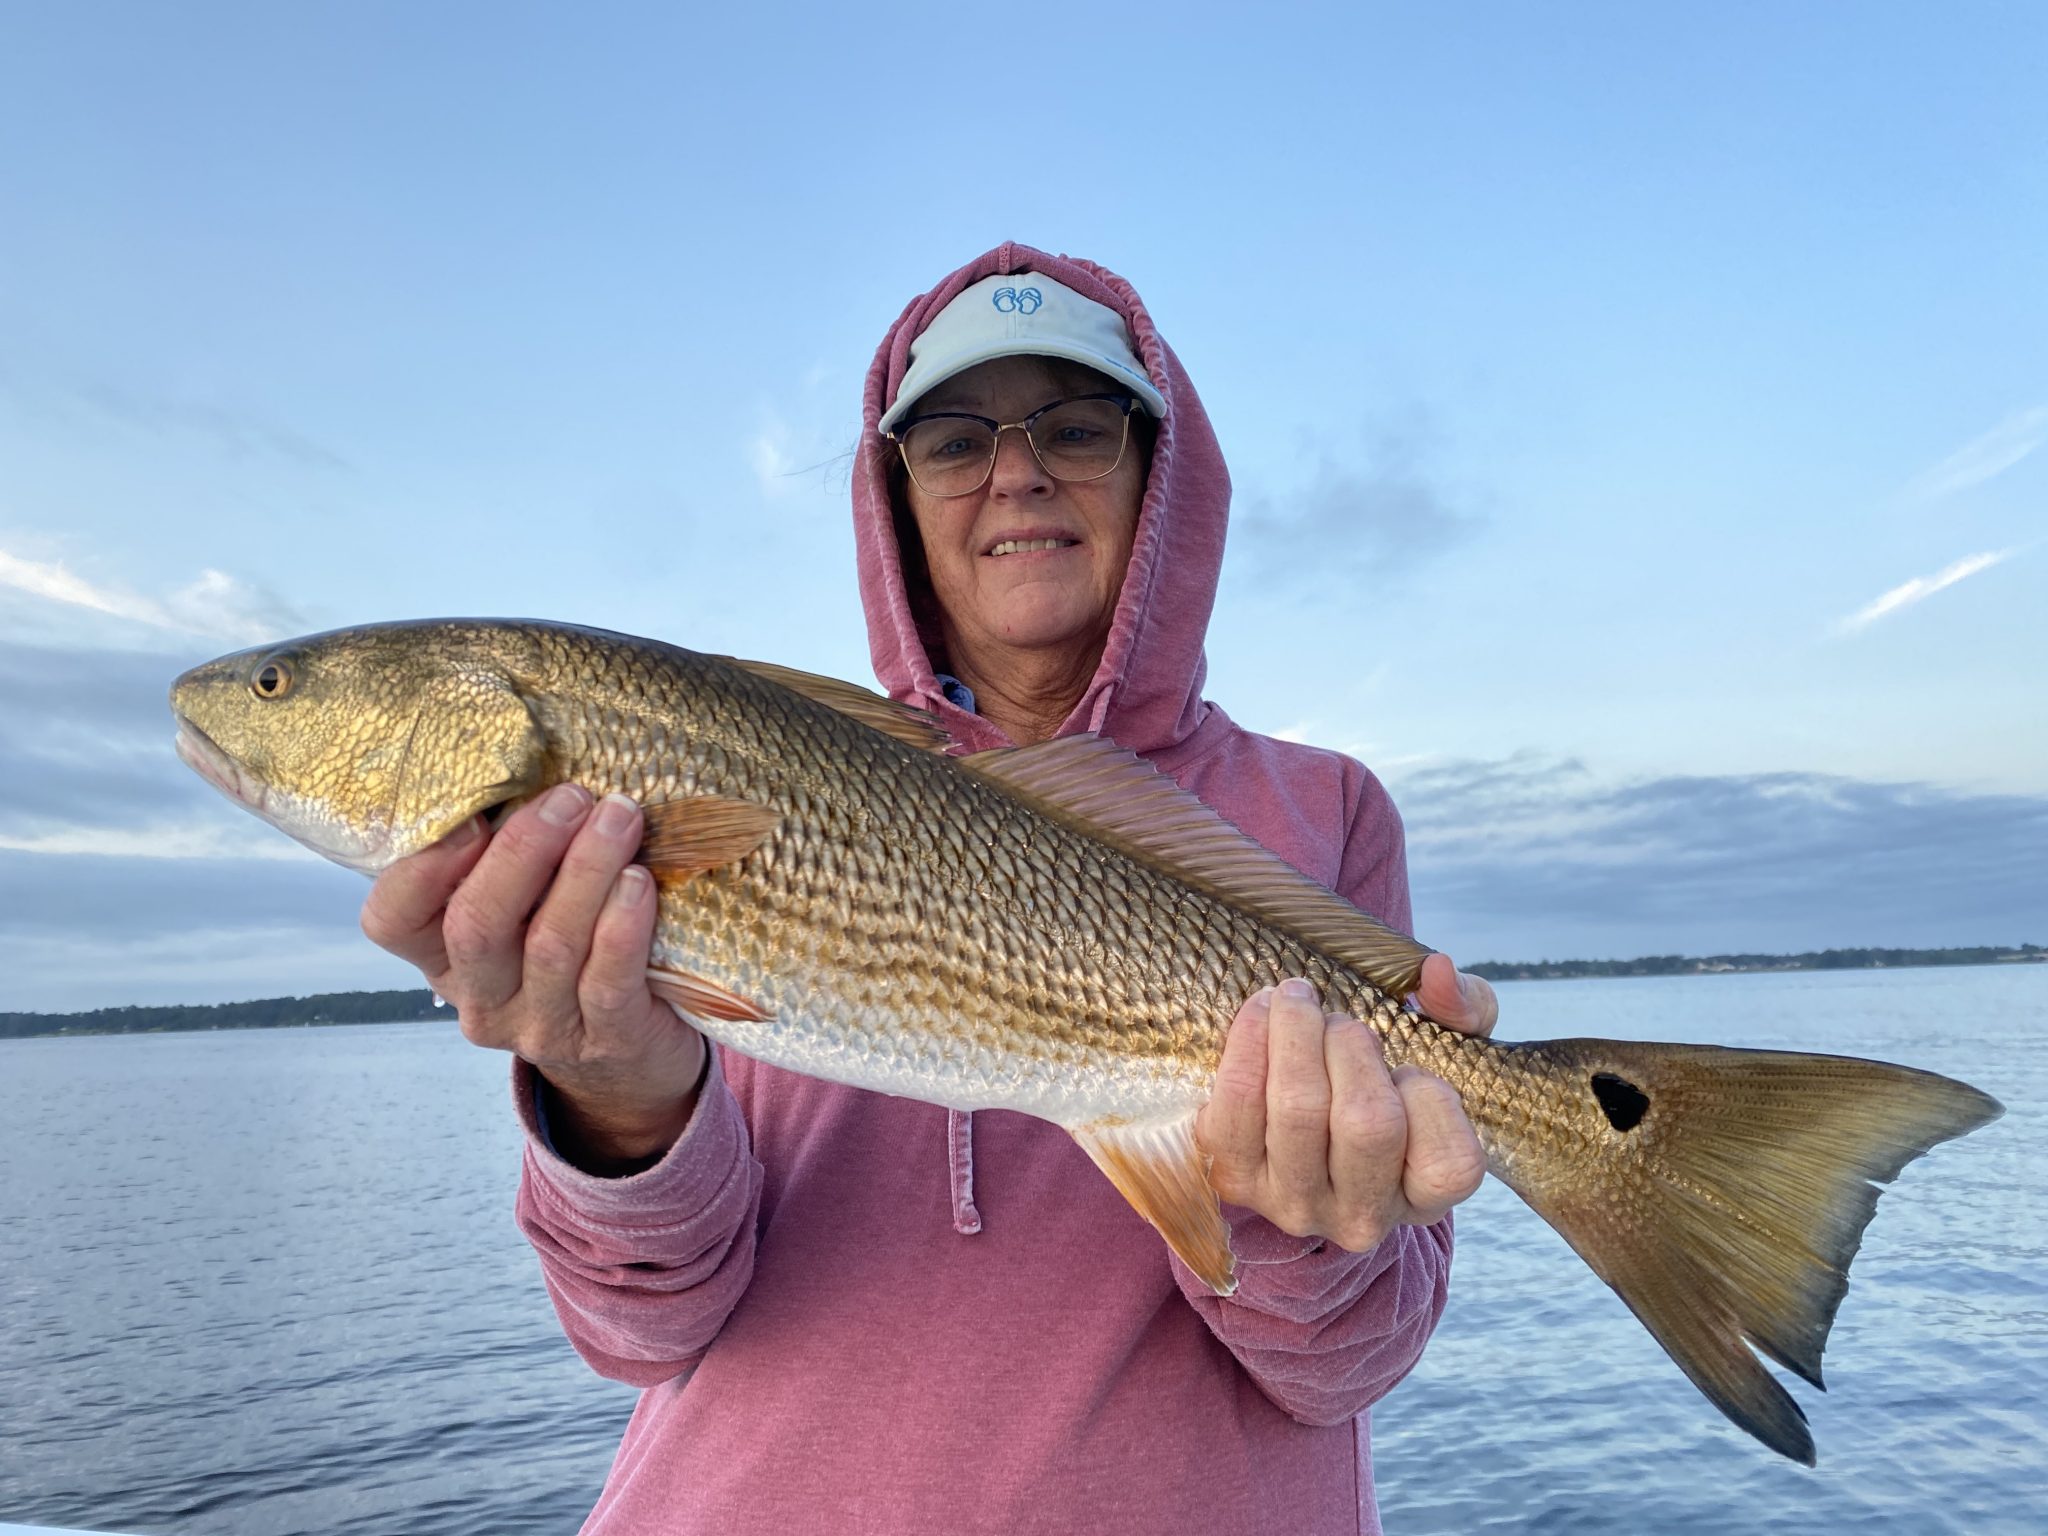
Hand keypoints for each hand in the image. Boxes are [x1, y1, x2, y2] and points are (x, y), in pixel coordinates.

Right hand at [359, 784, 703, 1170]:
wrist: (633, 1054)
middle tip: (572, 797)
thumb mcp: (527, 909)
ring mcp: (539, 1027)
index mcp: (442, 957)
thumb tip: (535, 770)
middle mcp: (480, 998)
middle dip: (525, 850)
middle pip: (477, 925)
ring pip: (549, 945)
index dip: (424, 867)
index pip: (392, 919)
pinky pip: (607, 980)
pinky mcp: (604, 1041)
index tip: (476, 815)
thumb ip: (513, 857)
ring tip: (620, 818)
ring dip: (586, 870)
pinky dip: (622, 925)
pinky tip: (640, 882)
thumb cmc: (575, 949)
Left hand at [1196, 955, 1494, 1253]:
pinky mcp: (1234, 1179)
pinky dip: (1249, 1041)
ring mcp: (1293, 1205)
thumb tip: (1438, 973)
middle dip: (1351, 1045)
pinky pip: (1238, 1103)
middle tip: (1337, 1019)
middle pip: (1367, 1124)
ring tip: (1300, 1003)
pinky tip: (1263, 1013)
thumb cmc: (1383, 1081)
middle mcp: (1361, 1216)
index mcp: (1424, 1196)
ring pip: (1299, 1109)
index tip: (1405, 1065)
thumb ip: (1464, 1008)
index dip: (1429, 1097)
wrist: (1291, 1115)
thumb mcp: (1441, 1049)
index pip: (1449, 1163)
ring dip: (1299, 1033)